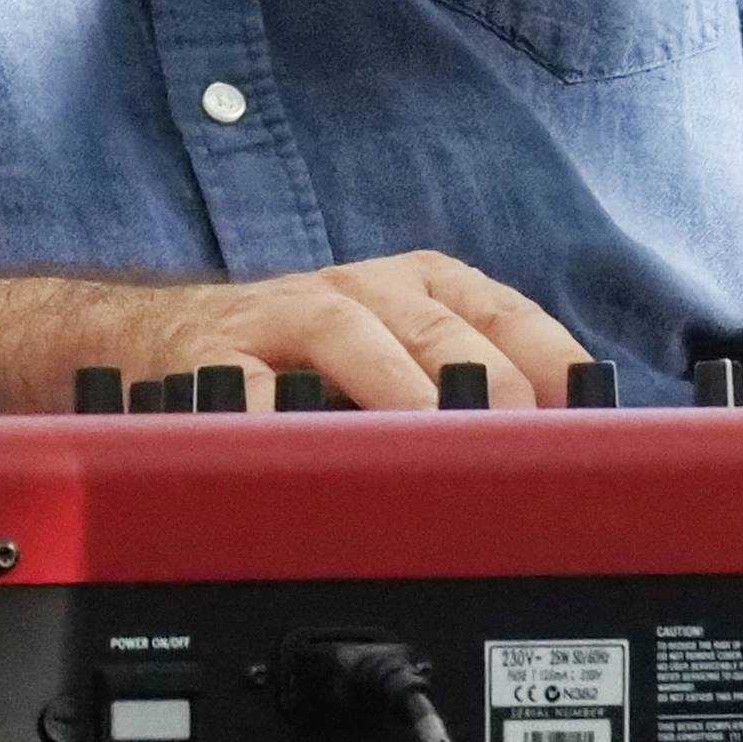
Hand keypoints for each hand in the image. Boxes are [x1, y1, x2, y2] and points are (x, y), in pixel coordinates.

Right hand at [120, 250, 590, 409]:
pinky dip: (272, 404)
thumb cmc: (301, 359)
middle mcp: (355, 290)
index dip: (546, 356)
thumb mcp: (398, 354)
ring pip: (343, 327)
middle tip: (516, 430)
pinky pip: (241, 376)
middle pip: (431, 319)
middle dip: (481, 373)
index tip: (583, 411)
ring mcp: (281, 317)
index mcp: (415, 288)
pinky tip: (304, 439)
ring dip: (391, 379)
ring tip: (425, 431)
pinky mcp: (210, 355)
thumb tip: (570, 453)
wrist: (160, 338)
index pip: (499, 309)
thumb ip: (476, 387)